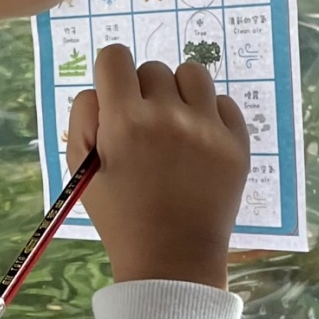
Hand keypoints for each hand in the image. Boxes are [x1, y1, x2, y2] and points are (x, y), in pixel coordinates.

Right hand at [66, 45, 248, 291]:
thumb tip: (102, 90)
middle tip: (142, 129)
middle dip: (142, 92)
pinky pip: (222, 102)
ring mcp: (208, 127)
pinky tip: (197, 143)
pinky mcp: (236, 142)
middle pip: (152, 69)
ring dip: (178, 93)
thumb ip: (83, 120)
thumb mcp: (82, 172)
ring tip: (174, 125)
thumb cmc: (120, 218)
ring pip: (191, 74)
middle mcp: (168, 115)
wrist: (172, 261)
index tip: (115, 96)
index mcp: (124, 121)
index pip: (115, 57)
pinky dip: (208, 115)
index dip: (110, 73)